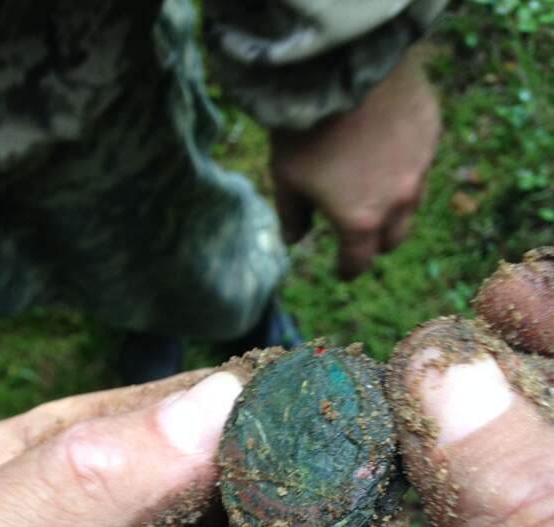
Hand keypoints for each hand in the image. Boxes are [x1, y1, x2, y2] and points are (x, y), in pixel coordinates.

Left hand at [270, 48, 440, 278]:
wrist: (342, 67)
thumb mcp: (286, 177)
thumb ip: (292, 215)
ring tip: (372, 184)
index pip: (359, 261)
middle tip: (359, 229)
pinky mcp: (431, 134)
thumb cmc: (306, 129)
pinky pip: (420, 160)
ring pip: (411, 201)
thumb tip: (294, 240)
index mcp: (360, 220)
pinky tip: (386, 144)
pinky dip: (404, 162)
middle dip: (375, 241)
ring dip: (393, 202)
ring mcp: (419, 167)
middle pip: (392, 238)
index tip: (343, 270)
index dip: (348, 269)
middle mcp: (397, 201)